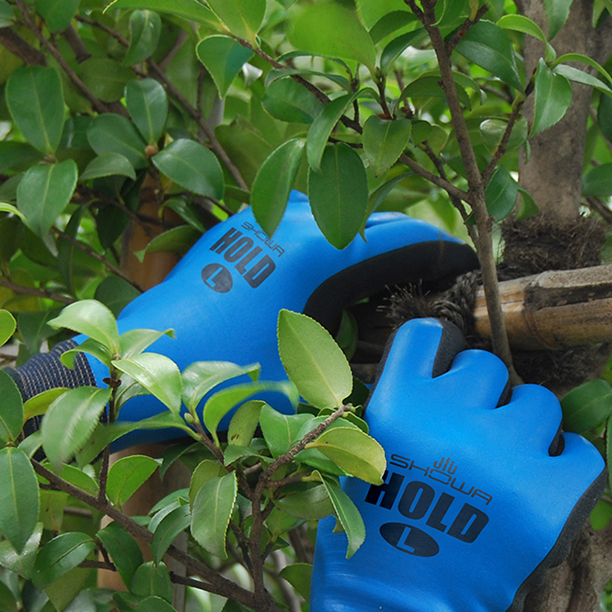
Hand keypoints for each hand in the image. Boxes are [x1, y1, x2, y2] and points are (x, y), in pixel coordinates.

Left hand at [87, 193, 476, 424]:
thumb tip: (417, 390)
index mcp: (323, 250)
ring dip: (370, 247)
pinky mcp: (239, 228)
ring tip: (390, 285)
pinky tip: (331, 284)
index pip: (410, 240)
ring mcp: (264, 216)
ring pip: (341, 220)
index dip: (449, 256)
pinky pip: (303, 226)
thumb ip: (371, 382)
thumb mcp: (310, 394)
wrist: (136, 370)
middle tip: (439, 283)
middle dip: (414, 251)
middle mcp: (297, 217)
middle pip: (380, 224)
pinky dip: (330, 246)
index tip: (475, 269)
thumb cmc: (223, 388)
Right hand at [305, 318, 606, 611]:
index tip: (442, 381)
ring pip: (539, 406)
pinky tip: (543, 487)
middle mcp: (451, 420)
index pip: (429, 336)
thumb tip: (441, 384)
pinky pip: (580, 452)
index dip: (437, 358)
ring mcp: (505, 457)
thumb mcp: (355, 468)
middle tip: (469, 445)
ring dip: (524, 432)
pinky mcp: (548, 498)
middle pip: (488, 369)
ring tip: (504, 474)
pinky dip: (567, 465)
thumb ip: (396, 418)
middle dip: (480, 401)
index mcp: (396, 408)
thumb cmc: (366, 550)